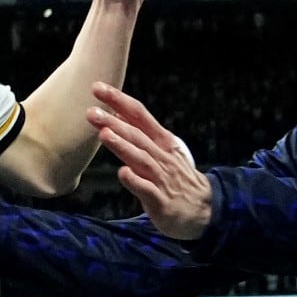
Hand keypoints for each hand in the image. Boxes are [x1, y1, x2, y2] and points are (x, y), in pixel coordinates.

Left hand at [91, 86, 214, 241]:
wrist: (204, 209)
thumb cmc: (175, 177)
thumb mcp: (162, 150)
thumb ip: (139, 134)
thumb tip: (115, 114)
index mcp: (162, 140)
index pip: (139, 115)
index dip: (119, 100)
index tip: (97, 87)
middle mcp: (162, 156)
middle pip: (137, 135)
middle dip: (114, 123)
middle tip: (91, 112)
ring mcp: (162, 178)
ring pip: (141, 159)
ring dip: (123, 146)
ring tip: (104, 135)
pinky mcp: (161, 201)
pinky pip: (147, 189)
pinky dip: (135, 180)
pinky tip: (122, 173)